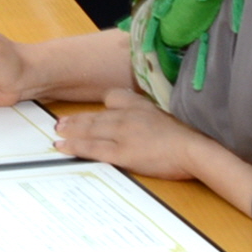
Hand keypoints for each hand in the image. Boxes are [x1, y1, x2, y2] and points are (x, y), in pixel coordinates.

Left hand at [53, 91, 251, 219]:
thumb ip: (148, 112)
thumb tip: (138, 117)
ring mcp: (122, 134)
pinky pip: (93, 148)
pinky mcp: (122, 152)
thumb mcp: (166, 115)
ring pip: (90, 131)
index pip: (113, 98)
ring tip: (57, 133)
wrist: (194, 149)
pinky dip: (75, 147)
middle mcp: (127, 116)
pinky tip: (63, 147)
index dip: (98, 107)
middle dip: (76, 120)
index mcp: (139, 106)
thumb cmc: (185, 137)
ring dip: (70, 132)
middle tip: (59, 122)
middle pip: (96, 117)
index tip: (86, 111)